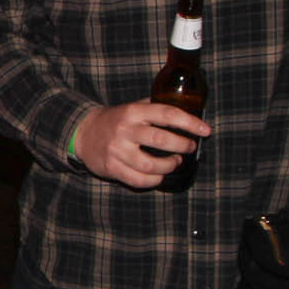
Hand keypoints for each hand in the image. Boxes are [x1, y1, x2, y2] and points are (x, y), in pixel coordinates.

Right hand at [71, 103, 212, 188]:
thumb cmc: (115, 120)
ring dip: (169, 166)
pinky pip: (139, 180)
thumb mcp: (132, 107)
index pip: (167, 114)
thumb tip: (187, 111)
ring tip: (175, 162)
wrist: (83, 133)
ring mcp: (117, 150)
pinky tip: (160, 176)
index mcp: (134, 111)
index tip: (205, 130)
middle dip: (182, 145)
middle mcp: (125, 130)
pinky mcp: (112, 168)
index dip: (189, 122)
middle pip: (160, 140)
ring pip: (151, 165)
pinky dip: (154, 180)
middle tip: (189, 147)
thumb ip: (154, 108)